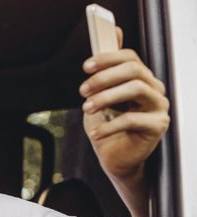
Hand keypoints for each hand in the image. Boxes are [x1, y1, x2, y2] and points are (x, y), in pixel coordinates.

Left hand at [80, 28, 169, 179]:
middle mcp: (154, 89)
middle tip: (83, 91)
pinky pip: (133, 119)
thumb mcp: (99, 97)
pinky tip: (95, 133)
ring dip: (106, 97)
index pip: (130, 58)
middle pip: (134, 70)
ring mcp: (158, 106)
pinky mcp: (158, 126)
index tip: (85, 67)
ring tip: (87, 109)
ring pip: (136, 89)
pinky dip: (109, 125)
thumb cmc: (107, 126)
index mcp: (141, 79)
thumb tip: (113, 34)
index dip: (108, 59)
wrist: (114, 158)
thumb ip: (104, 71)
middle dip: (104, 78)